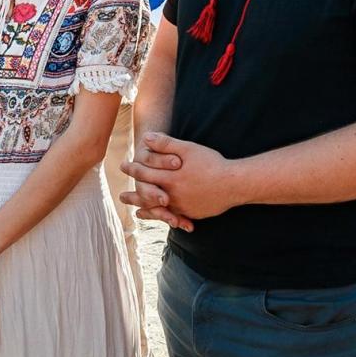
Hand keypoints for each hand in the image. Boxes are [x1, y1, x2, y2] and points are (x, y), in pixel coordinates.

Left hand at [121, 132, 236, 221]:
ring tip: (137, 212)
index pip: (144, 173)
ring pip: (158, 211)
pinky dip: (165, 218)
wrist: (233, 184)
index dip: (133, 169)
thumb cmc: (211, 163)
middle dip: (133, 195)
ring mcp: (182, 206)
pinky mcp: (192, 213)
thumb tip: (146, 138)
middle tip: (122, 196)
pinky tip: (163, 218)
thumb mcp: (189, 149)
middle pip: (147, 196)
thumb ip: (166, 144)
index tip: (123, 166)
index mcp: (169, 177)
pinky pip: (174, 217)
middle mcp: (172, 195)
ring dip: (146, 210)